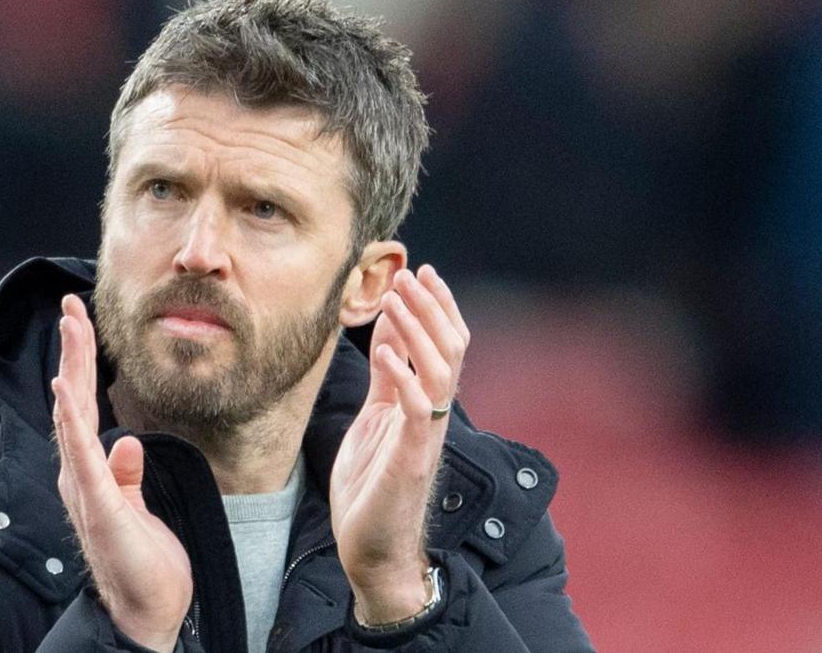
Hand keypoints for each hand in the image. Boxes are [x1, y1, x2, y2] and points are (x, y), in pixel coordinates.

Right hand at [51, 295, 192, 649]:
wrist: (144, 612)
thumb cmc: (141, 562)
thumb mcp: (137, 508)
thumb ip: (126, 474)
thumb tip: (126, 441)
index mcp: (88, 470)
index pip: (83, 405)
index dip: (79, 361)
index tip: (78, 320)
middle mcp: (78, 474)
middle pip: (73, 400)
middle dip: (72, 350)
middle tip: (69, 304)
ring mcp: (84, 488)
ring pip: (73, 417)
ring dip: (71, 369)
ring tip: (69, 328)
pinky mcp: (99, 506)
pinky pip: (81, 455)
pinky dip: (72, 421)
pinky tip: (67, 389)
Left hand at [330, 265, 469, 624]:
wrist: (371, 550)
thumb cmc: (372, 487)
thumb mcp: (374, 419)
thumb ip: (386, 380)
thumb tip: (390, 336)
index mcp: (424, 405)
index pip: (443, 344)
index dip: (436, 307)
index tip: (421, 272)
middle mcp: (432, 416)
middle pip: (450, 349)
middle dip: (431, 308)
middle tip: (410, 275)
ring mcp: (425, 438)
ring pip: (441, 373)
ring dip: (419, 332)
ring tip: (396, 300)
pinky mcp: (411, 460)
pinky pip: (419, 412)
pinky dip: (406, 379)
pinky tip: (387, 357)